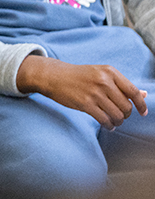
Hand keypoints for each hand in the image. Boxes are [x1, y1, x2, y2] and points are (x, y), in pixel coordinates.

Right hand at [17, 54, 148, 127]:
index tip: (143, 113)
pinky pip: (104, 120)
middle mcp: (104, 81)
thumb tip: (144, 94)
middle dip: (126, 115)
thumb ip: (122, 85)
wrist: (54, 76)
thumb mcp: (101, 74)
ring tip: (113, 122)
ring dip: (118, 122)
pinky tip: (107, 125)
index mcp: (110, 72)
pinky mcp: (85, 104)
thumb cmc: (79, 76)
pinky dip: (108, 125)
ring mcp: (94, 93)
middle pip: (126, 106)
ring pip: (117, 115)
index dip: (141, 105)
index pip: (134, 91)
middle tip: (120, 116)